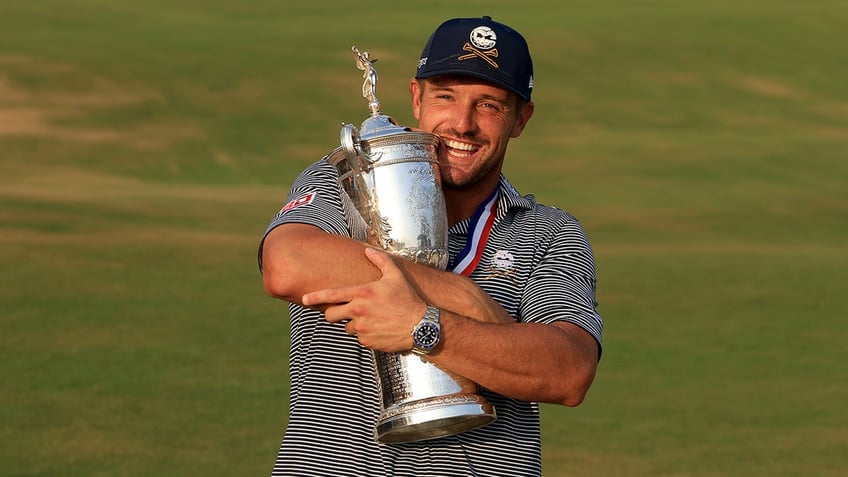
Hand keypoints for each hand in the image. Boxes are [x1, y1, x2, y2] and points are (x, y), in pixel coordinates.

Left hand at [302, 248, 426, 351]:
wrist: (420, 325)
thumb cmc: (408, 298)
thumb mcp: (396, 275)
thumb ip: (380, 260)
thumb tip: (368, 250)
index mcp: (362, 293)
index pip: (331, 295)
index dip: (315, 297)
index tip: (304, 299)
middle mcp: (358, 311)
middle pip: (331, 315)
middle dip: (332, 314)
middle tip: (341, 312)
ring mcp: (362, 328)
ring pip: (346, 327)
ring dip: (353, 324)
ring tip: (371, 319)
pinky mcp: (367, 341)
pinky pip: (359, 338)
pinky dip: (365, 334)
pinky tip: (379, 328)